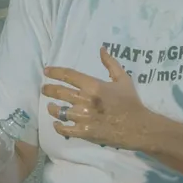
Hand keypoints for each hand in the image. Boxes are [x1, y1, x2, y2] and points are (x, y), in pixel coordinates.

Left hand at [41, 51, 159, 151]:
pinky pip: (65, 129)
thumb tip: (101, 49)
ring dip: (52, 108)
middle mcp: (86, 100)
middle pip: (60, 93)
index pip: (69, 76)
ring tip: (50, 106)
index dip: (55, 72)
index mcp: (94, 86)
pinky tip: (56, 124)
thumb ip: (110, 64)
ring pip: (60, 111)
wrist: (138, 127)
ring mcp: (84, 118)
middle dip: (49, 89)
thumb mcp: (123, 79)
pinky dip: (58, 126)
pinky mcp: (84, 132)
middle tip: (44, 89)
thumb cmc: (130, 102)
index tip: (46, 71)